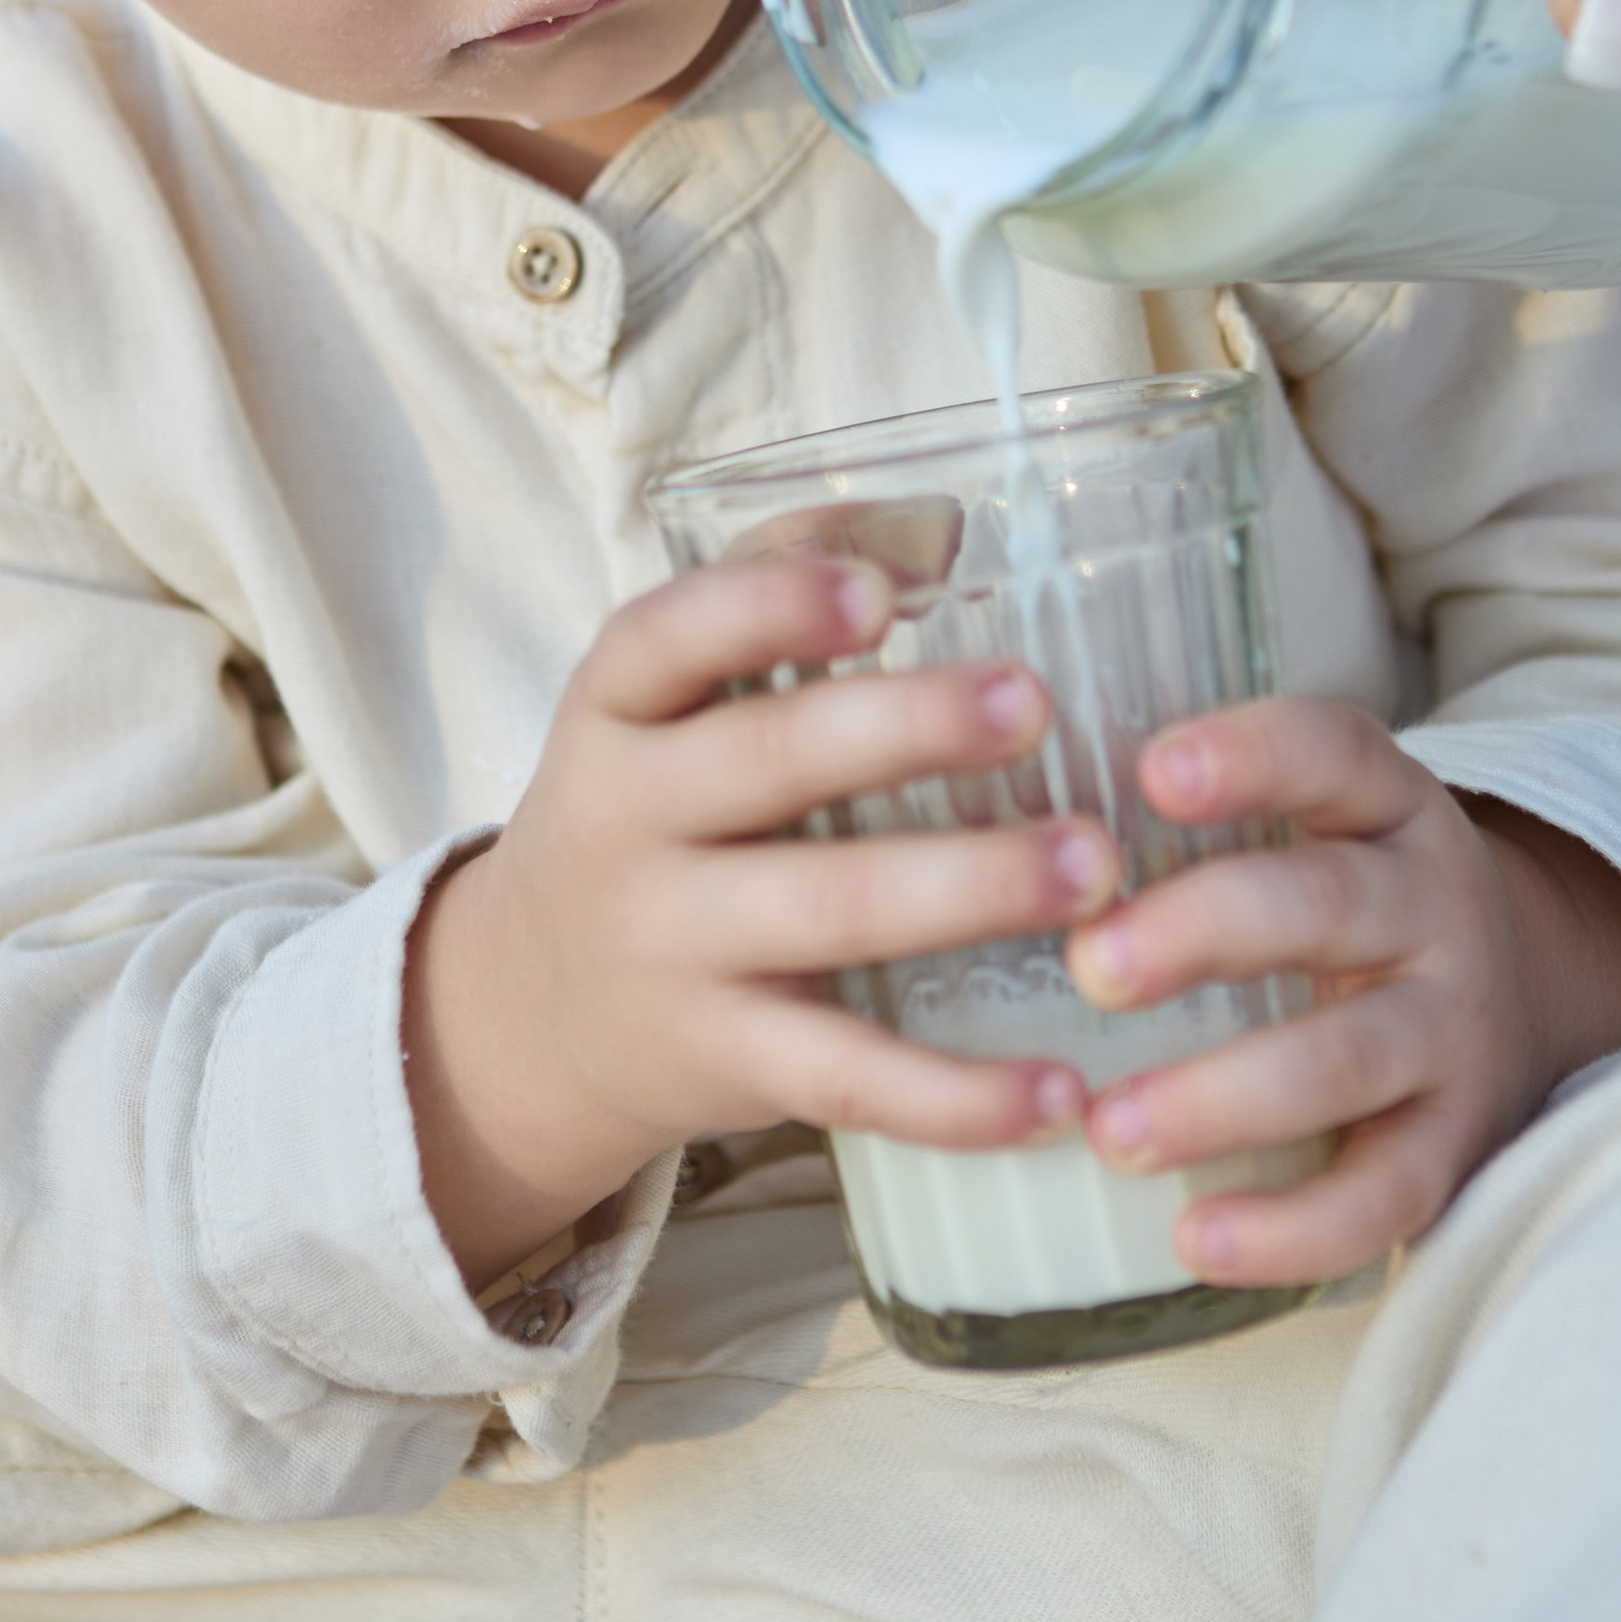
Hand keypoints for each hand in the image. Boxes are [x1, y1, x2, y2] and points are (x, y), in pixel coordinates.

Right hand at [403, 556, 1115, 1287]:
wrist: (525, 1012)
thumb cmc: (650, 810)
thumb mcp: (665, 701)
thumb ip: (779, 589)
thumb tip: (942, 525)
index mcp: (616, 713)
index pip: (663, 638)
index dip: (767, 607)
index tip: (881, 594)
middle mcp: (627, 824)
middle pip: (767, 762)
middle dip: (908, 729)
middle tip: (1037, 704)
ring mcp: (671, 950)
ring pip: (827, 914)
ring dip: (971, 886)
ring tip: (1094, 866)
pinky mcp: (725, 1062)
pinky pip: (849, 1078)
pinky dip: (959, 1096)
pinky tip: (1061, 1091)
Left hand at [1062, 699, 1620, 1286]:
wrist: (1518, 1003)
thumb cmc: (1343, 907)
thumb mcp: (1310, 827)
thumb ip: (1195, 814)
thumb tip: (997, 800)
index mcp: (1384, 809)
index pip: (1334, 752)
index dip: (1253, 756)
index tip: (1153, 772)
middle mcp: (1431, 906)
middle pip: (1328, 903)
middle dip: (1205, 931)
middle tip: (1091, 966)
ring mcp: (1451, 1029)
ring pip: (1348, 1056)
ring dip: (1224, 1096)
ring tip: (1111, 1129)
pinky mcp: (1455, 1144)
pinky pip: (1384, 1194)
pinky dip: (1292, 1228)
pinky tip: (1196, 1240)